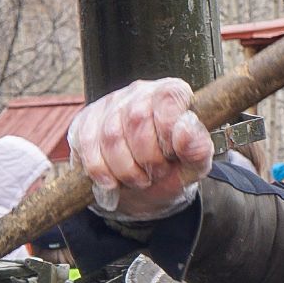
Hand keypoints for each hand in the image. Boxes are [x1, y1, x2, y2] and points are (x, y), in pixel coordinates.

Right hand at [67, 78, 211, 220]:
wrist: (139, 190)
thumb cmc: (169, 171)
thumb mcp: (191, 167)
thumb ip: (198, 149)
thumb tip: (186, 130)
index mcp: (172, 94)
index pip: (168, 97)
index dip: (168, 130)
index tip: (171, 155)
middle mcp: (140, 92)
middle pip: (137, 118)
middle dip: (148, 158)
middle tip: (156, 173)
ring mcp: (109, 103)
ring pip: (111, 135)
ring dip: (125, 169)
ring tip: (138, 179)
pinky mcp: (86, 121)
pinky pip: (87, 145)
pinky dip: (101, 170)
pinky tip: (113, 181)